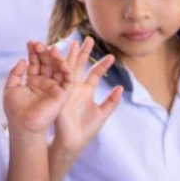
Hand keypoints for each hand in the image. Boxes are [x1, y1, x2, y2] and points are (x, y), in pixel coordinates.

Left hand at [2, 41, 72, 133]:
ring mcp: (54, 88)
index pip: (35, 63)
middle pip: (47, 63)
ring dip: (56, 58)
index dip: (33, 53)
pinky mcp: (63, 94)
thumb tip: (22, 60)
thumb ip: (15, 73)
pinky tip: (60, 61)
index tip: (30, 42)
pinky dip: (66, 69)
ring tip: (51, 49)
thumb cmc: (15, 110)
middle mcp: (45, 83)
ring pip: (59, 68)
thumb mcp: (11, 88)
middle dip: (44, 52)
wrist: (23, 125)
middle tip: (38, 44)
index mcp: (33, 81)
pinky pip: (68, 79)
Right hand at [51, 37, 121, 153]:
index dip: (102, 64)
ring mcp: (66, 88)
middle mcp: (75, 87)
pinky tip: (61, 54)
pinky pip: (59, 76)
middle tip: (88, 39)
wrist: (72, 141)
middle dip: (84, 52)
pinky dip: (60, 65)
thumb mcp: (102, 114)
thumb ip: (111, 101)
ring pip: (68, 67)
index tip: (112, 56)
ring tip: (75, 41)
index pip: (94, 73)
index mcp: (86, 91)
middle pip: (79, 65)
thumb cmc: (86, 130)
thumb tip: (120, 88)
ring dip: (71, 54)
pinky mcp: (59, 92)